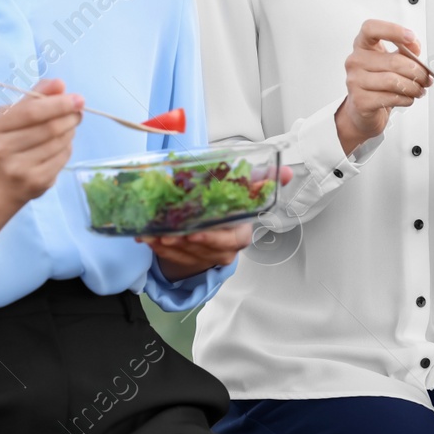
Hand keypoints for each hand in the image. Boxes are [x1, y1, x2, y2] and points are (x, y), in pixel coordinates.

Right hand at [0, 78, 83, 209]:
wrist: (0, 181)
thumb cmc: (11, 139)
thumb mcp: (15, 114)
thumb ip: (37, 95)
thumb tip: (59, 83)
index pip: (31, 112)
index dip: (59, 103)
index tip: (79, 99)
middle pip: (48, 128)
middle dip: (69, 117)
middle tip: (79, 112)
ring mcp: (16, 169)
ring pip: (58, 143)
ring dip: (70, 131)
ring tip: (69, 126)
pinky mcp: (34, 182)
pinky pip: (62, 158)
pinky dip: (67, 147)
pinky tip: (61, 145)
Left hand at [138, 165, 294, 278]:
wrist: (219, 229)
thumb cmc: (232, 208)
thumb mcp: (248, 192)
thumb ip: (263, 181)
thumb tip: (287, 172)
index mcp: (240, 233)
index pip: (230, 239)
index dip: (212, 238)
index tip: (195, 232)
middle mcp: (225, 250)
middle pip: (202, 249)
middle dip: (181, 242)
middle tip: (164, 232)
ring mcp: (206, 257)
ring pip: (184, 254)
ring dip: (165, 244)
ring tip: (150, 231)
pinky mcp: (189, 260)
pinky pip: (172, 257)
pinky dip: (158, 248)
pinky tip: (146, 237)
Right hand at [334, 19, 432, 153]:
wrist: (362, 109)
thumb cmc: (378, 82)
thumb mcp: (391, 61)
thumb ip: (404, 51)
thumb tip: (414, 46)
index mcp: (363, 45)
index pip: (371, 28)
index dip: (392, 30)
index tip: (411, 37)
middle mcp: (355, 61)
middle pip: (394, 61)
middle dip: (417, 71)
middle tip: (426, 78)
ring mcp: (355, 81)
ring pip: (394, 81)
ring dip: (414, 87)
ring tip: (419, 90)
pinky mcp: (360, 101)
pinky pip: (391, 98)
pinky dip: (406, 99)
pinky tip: (407, 98)